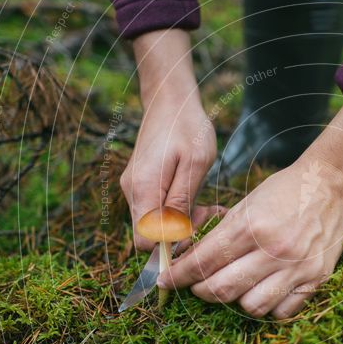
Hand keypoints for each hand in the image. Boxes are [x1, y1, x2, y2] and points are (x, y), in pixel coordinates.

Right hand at [122, 29, 216, 249]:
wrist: (169, 98)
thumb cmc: (186, 126)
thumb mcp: (195, 163)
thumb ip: (182, 200)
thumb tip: (175, 235)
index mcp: (143, 189)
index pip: (145, 242)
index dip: (171, 245)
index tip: (197, 230)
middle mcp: (132, 192)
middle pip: (150, 235)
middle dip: (181, 233)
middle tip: (210, 214)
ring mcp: (135, 188)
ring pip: (156, 222)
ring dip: (183, 220)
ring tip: (209, 205)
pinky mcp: (142, 183)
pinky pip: (157, 208)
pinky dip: (178, 209)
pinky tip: (197, 196)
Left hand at [158, 102, 342, 317]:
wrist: (331, 186)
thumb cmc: (285, 191)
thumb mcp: (247, 204)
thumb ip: (222, 234)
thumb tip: (192, 260)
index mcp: (251, 225)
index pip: (204, 261)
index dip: (179, 275)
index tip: (166, 281)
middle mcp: (274, 249)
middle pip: (222, 289)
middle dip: (201, 291)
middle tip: (197, 286)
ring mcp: (296, 267)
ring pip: (251, 306)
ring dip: (236, 300)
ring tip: (235, 286)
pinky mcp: (315, 279)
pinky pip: (282, 311)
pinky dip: (268, 307)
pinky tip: (263, 291)